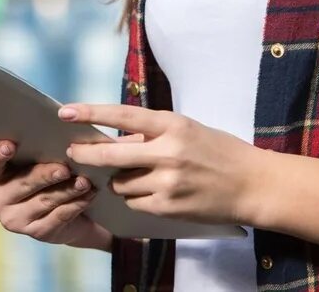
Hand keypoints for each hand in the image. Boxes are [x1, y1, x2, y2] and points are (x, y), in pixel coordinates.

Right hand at [0, 139, 111, 250]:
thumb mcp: (31, 158)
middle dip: (44, 175)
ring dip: (67, 189)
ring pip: (44, 201)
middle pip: (21, 184)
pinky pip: (59, 216)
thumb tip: (49, 128)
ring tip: (84, 180)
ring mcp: (14, 220)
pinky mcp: (37, 233)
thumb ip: (32, 147)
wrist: (57, 209)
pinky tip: (89, 193)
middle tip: (64, 167)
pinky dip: (76, 203)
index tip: (10, 144)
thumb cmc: (40, 170)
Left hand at [62, 104, 260, 225]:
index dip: (91, 112)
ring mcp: (168, 182)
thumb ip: (155, 131)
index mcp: (173, 125)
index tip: (65, 110)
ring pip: (121, 182)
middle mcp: (168, 151)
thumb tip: (118, 136)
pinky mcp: (169, 207)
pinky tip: (150, 192)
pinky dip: (135, 197)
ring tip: (138, 176)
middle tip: (73, 152)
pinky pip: (135, 202)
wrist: (253, 185)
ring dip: (120, 180)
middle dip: (87, 154)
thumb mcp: (188, 129)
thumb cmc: (220, 151)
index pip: (123, 115)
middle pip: (112, 153)